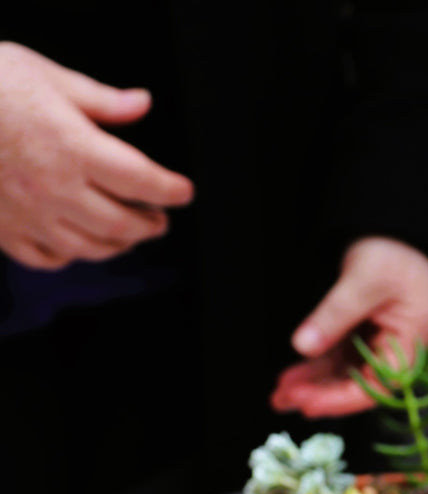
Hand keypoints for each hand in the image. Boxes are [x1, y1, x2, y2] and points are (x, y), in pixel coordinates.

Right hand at [0, 42, 193, 268]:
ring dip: (118, 245)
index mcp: (73, 148)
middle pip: (121, 224)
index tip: (183, 192)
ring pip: (90, 247)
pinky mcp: (5, 230)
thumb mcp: (46, 76)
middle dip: (149, 225)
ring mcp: (30, 216)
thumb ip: (100, 99)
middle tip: (159, 220)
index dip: (169, 190)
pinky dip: (72, 255)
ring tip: (129, 235)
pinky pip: (49, 258)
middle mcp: (56, 190)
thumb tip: (141, 104)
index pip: (141, 180)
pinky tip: (79, 244)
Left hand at [270, 236, 427, 416]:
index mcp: (408, 347)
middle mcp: (394, 353)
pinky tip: (290, 377)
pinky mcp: (361, 337)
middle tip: (282, 399)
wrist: (399, 229)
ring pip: (341, 375)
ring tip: (279, 393)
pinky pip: (336, 359)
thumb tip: (302, 347)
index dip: (339, 399)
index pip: (374, 387)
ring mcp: (376, 347)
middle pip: (354, 386)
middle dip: (317, 395)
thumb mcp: (363, 281)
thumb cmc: (393, 252)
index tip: (307, 402)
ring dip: (312, 385)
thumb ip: (334, 315)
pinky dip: (314, 368)